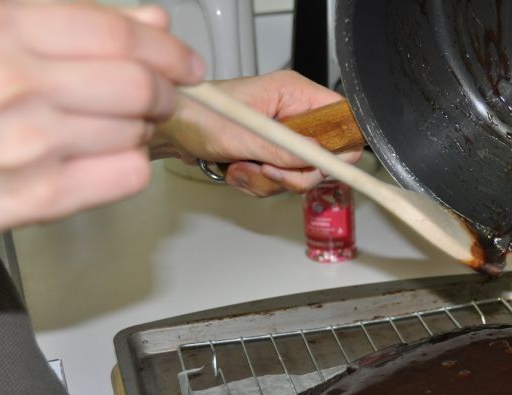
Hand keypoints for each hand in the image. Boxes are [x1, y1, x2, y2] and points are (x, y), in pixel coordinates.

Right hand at [0, 1, 203, 243]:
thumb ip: (65, 21)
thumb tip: (148, 20)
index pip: (119, 35)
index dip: (167, 48)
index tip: (183, 61)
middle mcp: (12, 87)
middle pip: (138, 87)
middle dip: (163, 92)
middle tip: (162, 96)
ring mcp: (22, 148)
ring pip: (133, 133)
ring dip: (138, 130)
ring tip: (112, 127)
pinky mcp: (25, 201)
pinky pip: (121, 178)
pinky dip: (128, 166)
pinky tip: (104, 158)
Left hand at [151, 71, 362, 196]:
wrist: (169, 129)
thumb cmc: (198, 115)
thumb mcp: (245, 136)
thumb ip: (285, 150)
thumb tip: (317, 159)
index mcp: (295, 94)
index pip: (342, 118)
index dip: (340, 146)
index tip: (321, 165)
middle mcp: (294, 113)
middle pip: (323, 156)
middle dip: (295, 173)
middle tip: (270, 172)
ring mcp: (283, 136)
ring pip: (300, 174)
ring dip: (270, 181)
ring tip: (241, 168)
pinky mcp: (270, 154)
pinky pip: (280, 181)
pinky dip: (258, 184)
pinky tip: (237, 171)